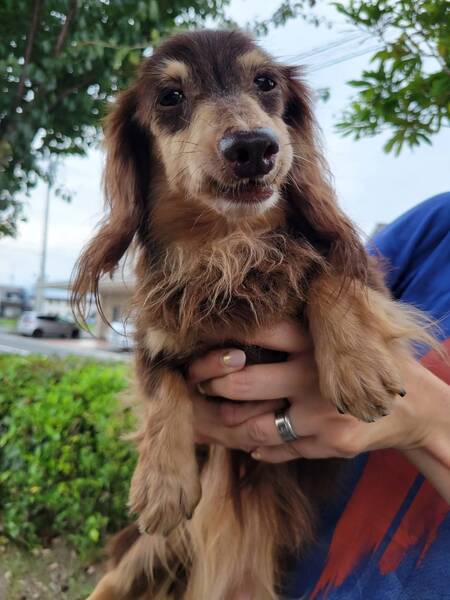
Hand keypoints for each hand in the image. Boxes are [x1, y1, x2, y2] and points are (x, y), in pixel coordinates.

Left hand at [187, 321, 449, 465]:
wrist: (414, 404)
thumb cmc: (365, 362)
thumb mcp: (339, 335)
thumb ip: (297, 328)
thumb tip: (237, 334)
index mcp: (314, 339)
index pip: (256, 333)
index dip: (219, 339)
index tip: (194, 342)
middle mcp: (315, 373)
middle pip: (242, 380)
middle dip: (208, 383)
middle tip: (193, 381)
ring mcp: (323, 412)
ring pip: (253, 424)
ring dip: (223, 424)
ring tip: (207, 417)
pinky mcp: (332, 442)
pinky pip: (278, 449)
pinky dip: (257, 448)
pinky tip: (247, 443)